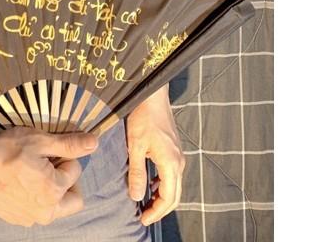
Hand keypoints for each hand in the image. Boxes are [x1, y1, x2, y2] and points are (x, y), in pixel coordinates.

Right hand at [0, 111, 98, 226]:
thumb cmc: (5, 150)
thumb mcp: (39, 140)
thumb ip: (69, 144)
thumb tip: (95, 142)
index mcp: (54, 192)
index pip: (75, 171)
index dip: (64, 157)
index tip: (48, 149)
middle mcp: (45, 211)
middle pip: (73, 199)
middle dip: (66, 181)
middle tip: (48, 163)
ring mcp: (29, 218)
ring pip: (54, 206)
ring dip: (50, 190)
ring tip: (31, 171)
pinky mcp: (15, 219)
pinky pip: (35, 210)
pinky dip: (34, 198)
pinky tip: (18, 181)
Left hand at [125, 85, 184, 225]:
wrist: (152, 95)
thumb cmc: (143, 117)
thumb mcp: (135, 146)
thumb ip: (137, 173)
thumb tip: (137, 197)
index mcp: (171, 164)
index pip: (168, 198)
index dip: (156, 212)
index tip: (142, 219)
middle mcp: (179, 162)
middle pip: (174, 195)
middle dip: (160, 209)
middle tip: (144, 216)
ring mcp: (178, 156)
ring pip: (174, 186)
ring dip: (162, 197)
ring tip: (146, 203)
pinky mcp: (174, 150)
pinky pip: (172, 174)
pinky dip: (163, 185)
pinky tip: (150, 184)